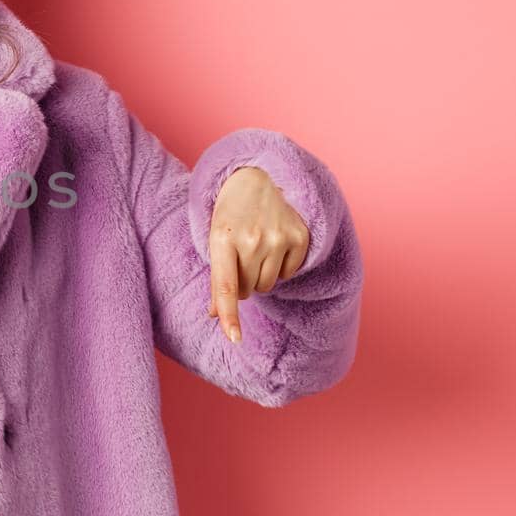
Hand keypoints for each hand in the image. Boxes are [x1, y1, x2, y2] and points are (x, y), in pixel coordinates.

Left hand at [207, 167, 309, 343]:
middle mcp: (252, 239)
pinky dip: (281, 267)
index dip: (230, 314)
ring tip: (258, 249)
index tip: (233, 338)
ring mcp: (279, 238)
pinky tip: (275, 244)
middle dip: (243, 283)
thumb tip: (215, 315)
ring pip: (269, 286)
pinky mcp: (300, 238)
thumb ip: (216, 278)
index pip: (227, 286)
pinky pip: (289, 274)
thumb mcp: (215, 239)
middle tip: (241, 257)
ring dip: (262, 276)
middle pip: (249, 291)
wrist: (260, 176)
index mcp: (222, 238)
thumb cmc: (231, 213)